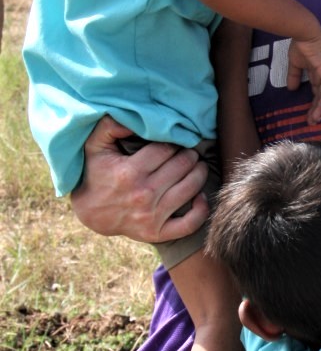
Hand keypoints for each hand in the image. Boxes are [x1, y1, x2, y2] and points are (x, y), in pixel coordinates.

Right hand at [70, 116, 207, 241]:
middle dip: (189, 155)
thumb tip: (135, 117)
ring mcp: (151, 216)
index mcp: (129, 172)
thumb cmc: (96, 174)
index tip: (174, 141)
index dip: (174, 142)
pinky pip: (190, 223)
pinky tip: (200, 195)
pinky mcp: (157, 233)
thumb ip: (111, 126)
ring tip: (197, 166)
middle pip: (182, 166)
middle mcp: (143, 194)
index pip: (167, 149)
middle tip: (189, 152)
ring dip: (199, 173)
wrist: (90, 213)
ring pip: (191, 188)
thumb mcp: (95, 146)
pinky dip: (201, 209)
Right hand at [286, 32, 320, 124]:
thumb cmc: (300, 45)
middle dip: (317, 110)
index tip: (308, 117)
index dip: (313, 105)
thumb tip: (291, 89)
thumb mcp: (295, 64)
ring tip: (317, 118)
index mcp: (316, 75)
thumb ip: (294, 76)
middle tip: (312, 122)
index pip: (316, 93)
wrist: (303, 33)